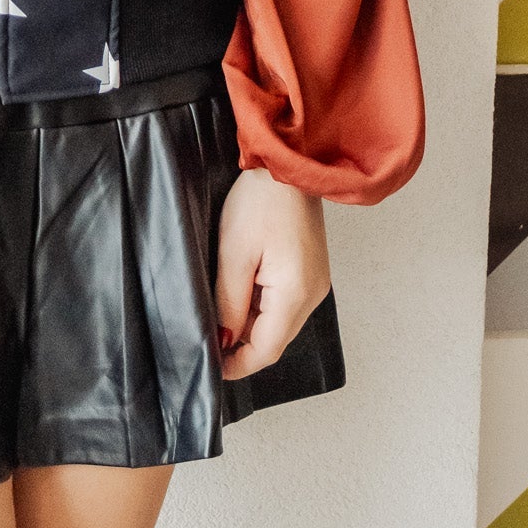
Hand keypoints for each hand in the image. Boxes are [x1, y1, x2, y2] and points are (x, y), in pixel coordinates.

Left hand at [214, 164, 330, 379]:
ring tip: (222, 305)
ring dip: (252, 323)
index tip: (212, 365)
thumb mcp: (233, 253)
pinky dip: (263, 305)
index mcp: (296, 294)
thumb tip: (225, 339)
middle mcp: (313, 295)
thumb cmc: (261, 200)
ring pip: (279, 323)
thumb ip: (229, 302)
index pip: (266, 350)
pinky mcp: (311, 270)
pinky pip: (285, 303)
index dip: (237, 364)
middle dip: (243, 343)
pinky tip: (242, 287)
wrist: (289, 162)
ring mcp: (316, 283)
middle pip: (275, 340)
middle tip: (210, 334)